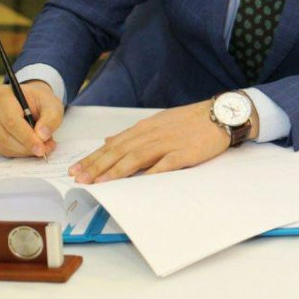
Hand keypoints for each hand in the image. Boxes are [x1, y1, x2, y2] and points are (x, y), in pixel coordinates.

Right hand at [0, 80, 62, 157]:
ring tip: (41, 147)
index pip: (11, 121)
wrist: (30, 100)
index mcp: (2, 95)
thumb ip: (50, 119)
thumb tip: (42, 136)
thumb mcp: (52, 105)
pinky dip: (16, 152)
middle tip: (44, 149)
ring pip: (1, 145)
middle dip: (26, 147)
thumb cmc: (40, 101)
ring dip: (22, 151)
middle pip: (4, 135)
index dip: (26, 137)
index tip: (40, 148)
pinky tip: (29, 147)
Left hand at [69, 99, 249, 183]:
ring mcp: (168, 143)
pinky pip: (163, 165)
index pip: (113, 144)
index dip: (93, 157)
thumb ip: (133, 133)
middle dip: (97, 166)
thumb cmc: (191, 120)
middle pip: (119, 151)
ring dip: (115, 171)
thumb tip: (109, 140)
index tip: (76, 169)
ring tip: (99, 183)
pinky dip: (149, 174)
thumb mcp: (159, 122)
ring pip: (135, 157)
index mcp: (145, 127)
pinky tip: (136, 184)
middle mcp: (152, 134)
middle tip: (80, 179)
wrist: (221, 114)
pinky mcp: (183, 153)